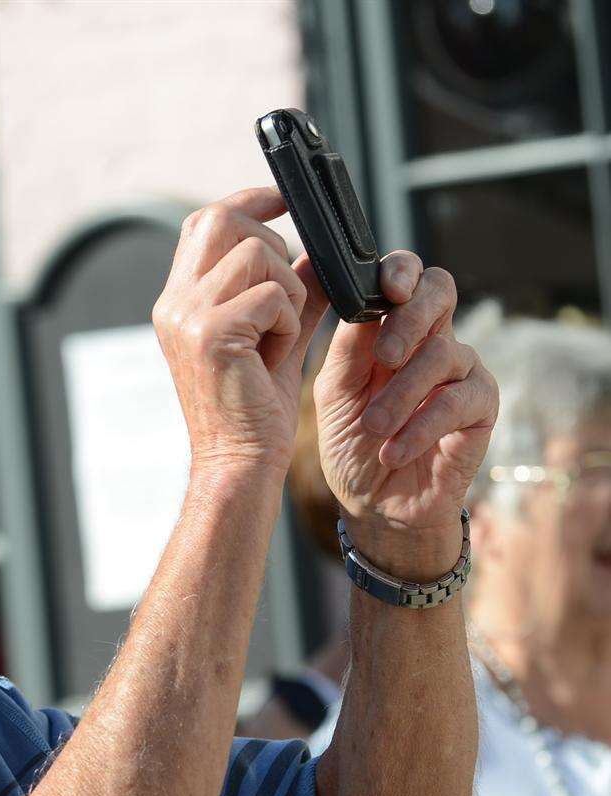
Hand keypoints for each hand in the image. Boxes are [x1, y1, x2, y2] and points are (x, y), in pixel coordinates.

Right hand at [152, 187, 317, 471]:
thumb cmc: (254, 408)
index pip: (203, 222)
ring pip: (256, 253)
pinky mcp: (210, 333)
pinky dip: (288, 320)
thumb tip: (314, 251)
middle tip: (286, 290)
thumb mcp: (275, 337)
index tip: (283, 199)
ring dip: (286, 291)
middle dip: (271, 241)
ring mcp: (186, 316)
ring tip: (278, 336)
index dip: (246, 200)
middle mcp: (173, 303)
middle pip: (223, 219)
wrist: (239, 462)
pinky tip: (275, 354)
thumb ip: (290, 292)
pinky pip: (270, 293)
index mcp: (178, 301)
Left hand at [313, 252, 498, 574]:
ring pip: (444, 353)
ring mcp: (461, 372)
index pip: (409, 278)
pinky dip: (420, 427)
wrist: (373, 504)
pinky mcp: (482, 410)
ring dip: (402, 394)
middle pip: (441, 292)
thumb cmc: (352, 444)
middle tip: (384, 357)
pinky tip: (393, 452)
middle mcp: (432, 341)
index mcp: (394, 329)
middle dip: (411, 318)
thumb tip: (355, 301)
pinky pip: (458, 401)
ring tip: (373, 428)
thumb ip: (347, 350)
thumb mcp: (334, 394)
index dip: (402, 271)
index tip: (387, 289)